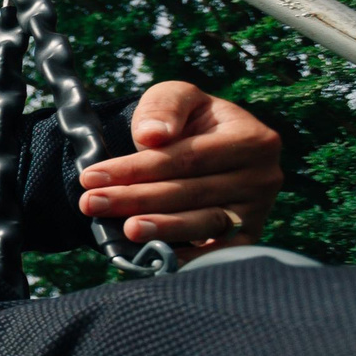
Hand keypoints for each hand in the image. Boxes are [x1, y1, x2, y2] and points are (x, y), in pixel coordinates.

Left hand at [78, 81, 281, 255]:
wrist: (203, 144)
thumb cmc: (187, 120)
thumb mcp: (175, 98)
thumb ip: (164, 108)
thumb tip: (153, 136)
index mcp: (253, 138)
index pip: (187, 158)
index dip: (138, 168)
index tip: (92, 176)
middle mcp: (263, 176)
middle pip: (191, 192)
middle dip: (136, 199)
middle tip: (92, 204)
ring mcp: (258, 209)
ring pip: (204, 223)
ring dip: (161, 229)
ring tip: (126, 230)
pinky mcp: (248, 235)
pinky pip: (218, 250)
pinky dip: (188, 257)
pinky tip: (157, 257)